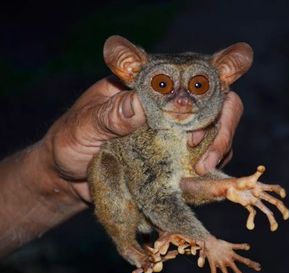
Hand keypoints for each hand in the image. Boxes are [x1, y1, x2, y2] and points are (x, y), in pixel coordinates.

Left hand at [43, 78, 242, 201]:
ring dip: (218, 149)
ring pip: (216, 131)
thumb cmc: (69, 142)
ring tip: (201, 171)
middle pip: (217, 102)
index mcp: (146, 85)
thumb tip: (139, 103)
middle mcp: (167, 105)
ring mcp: (174, 132)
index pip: (187, 76)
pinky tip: (197, 182)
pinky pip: (204, 159)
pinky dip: (208, 170)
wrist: (67, 178)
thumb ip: (109, 115)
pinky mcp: (175, 158)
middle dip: (222, 126)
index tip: (201, 117)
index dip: (211, 85)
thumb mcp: (83, 126)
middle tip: (205, 156)